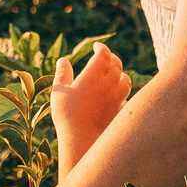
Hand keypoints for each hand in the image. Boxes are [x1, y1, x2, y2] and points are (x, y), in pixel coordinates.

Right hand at [51, 45, 128, 169]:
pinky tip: (119, 97)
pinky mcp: (120, 112)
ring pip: (126, 81)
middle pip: (117, 65)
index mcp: (93, 75)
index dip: (101, 48)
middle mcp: (108, 84)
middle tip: (106, 58)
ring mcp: (117, 99)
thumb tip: (63, 61)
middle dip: (112, 59)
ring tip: (116, 75)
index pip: (104, 54)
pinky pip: (127, 100)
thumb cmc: (67, 114)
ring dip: (122, 75)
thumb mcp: (59, 91)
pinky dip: (124, 95)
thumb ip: (62, 74)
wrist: (81, 139)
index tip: (96, 47)